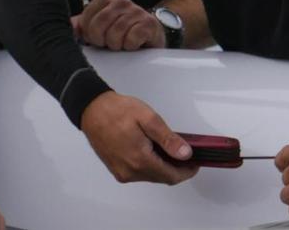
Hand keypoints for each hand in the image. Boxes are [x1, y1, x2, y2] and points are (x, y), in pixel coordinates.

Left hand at [70, 0, 162, 50]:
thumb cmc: (120, 33)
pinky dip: (130, 46)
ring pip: (115, 34)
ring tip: (122, 43)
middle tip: (110, 42)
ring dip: (117, 45)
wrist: (148, 40)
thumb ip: (79, 25)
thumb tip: (60, 26)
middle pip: (99, 26)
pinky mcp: (149, 24)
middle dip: (102, 40)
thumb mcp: (97, 27)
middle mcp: (122, 0)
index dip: (90, 35)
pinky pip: (131, 39)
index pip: (86, 20)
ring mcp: (137, 11)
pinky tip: (133, 43)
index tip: (99, 37)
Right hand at [81, 91, 198, 183]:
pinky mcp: (117, 169)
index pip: (170, 176)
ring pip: (151, 176)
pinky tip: (154, 151)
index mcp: (139, 160)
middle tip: (186, 153)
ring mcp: (122, 172)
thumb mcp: (148, 119)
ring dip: (163, 166)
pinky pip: (139, 172)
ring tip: (170, 149)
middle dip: (176, 168)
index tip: (195, 163)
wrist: (92, 110)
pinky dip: (151, 165)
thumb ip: (168, 139)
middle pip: (161, 178)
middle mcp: (130, 172)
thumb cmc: (117, 111)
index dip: (186, 171)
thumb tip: (185, 154)